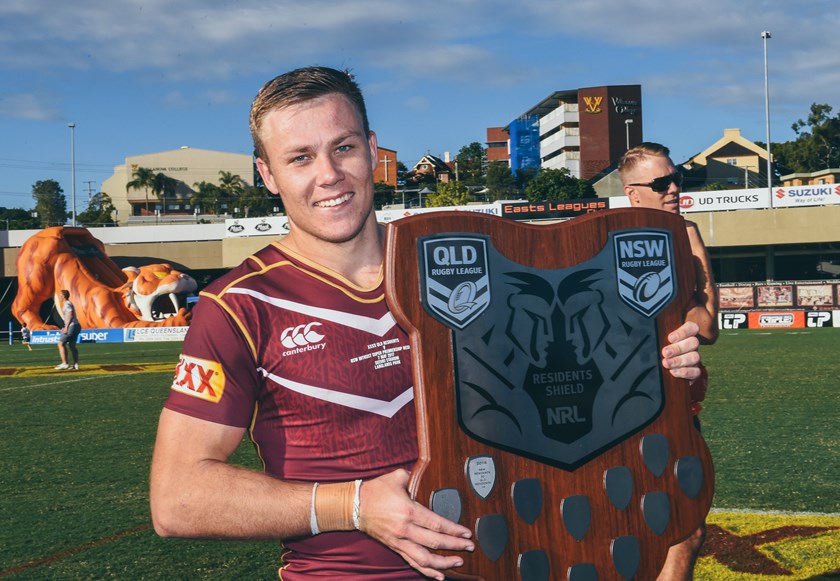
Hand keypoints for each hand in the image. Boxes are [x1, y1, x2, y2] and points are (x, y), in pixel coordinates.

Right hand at [358, 469, 473, 579]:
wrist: (355, 506)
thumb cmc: (375, 492)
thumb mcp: (395, 477)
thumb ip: (411, 477)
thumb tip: (420, 475)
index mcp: (409, 511)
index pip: (437, 524)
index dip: (454, 530)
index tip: (466, 533)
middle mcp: (406, 529)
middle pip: (435, 542)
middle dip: (455, 546)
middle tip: (469, 547)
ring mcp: (400, 541)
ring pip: (425, 558)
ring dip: (443, 563)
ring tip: (458, 562)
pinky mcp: (395, 547)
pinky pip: (412, 563)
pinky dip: (427, 571)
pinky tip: (439, 575)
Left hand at [661, 321, 700, 380]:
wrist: (664, 371)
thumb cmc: (659, 349)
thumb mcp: (658, 341)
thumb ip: (659, 337)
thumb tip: (650, 335)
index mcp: (686, 334)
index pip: (692, 327)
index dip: (683, 332)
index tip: (670, 338)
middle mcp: (692, 345)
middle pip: (694, 342)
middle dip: (678, 348)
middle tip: (665, 353)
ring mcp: (695, 358)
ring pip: (695, 357)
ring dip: (679, 361)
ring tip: (666, 363)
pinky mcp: (695, 371)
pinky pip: (696, 371)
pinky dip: (685, 372)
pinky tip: (673, 372)